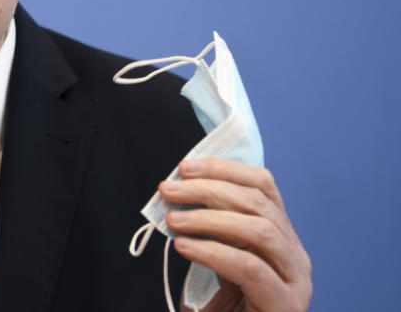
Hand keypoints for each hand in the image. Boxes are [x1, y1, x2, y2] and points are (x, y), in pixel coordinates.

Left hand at [158, 158, 311, 311]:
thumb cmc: (231, 310)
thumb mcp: (221, 262)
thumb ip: (210, 231)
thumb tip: (174, 198)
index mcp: (282, 238)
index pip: (263, 186)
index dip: (224, 170)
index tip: (185, 167)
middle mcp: (295, 255)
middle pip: (257, 203)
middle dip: (208, 189)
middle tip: (169, 190)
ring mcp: (296, 280)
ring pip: (259, 229)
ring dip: (209, 218)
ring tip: (173, 220)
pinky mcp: (286, 305)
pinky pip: (250, 268)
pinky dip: (213, 252)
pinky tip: (185, 248)